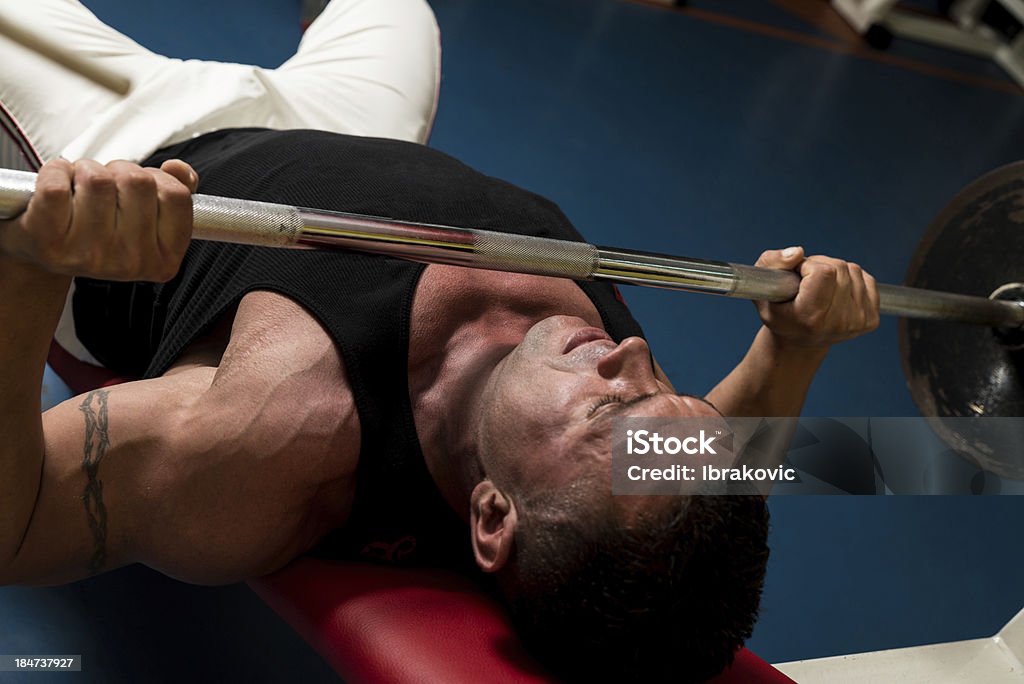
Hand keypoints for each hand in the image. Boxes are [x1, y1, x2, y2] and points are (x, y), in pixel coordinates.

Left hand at [0, 158, 197, 281]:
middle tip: (105, 186)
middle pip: (138, 181)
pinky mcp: (50, 241)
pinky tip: (58, 184)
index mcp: (162, 260)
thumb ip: (173, 195)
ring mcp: (89, 254)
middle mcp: (130, 262)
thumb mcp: (147, 221)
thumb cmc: (98, 232)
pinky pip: (56, 185)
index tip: (139, 187)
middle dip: (119, 170)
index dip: (158, 177)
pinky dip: (54, 172)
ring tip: (80, 188)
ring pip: (98, 179)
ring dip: (85, 169)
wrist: (46, 254)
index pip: (176, 196)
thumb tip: (177, 169)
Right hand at [754, 246, 879, 349]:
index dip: (808, 266)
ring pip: (854, 270)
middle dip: (822, 266)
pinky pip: (867, 279)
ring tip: (821, 288)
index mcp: (810, 317)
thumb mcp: (761, 287)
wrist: (799, 341)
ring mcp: (857, 322)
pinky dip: (851, 279)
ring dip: (836, 272)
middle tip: (808, 281)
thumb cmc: (779, 312)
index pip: (824, 272)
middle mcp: (837, 323)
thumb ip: (771, 263)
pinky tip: (837, 293)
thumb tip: (798, 252)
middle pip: (839, 268)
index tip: (798, 277)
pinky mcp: (871, 320)